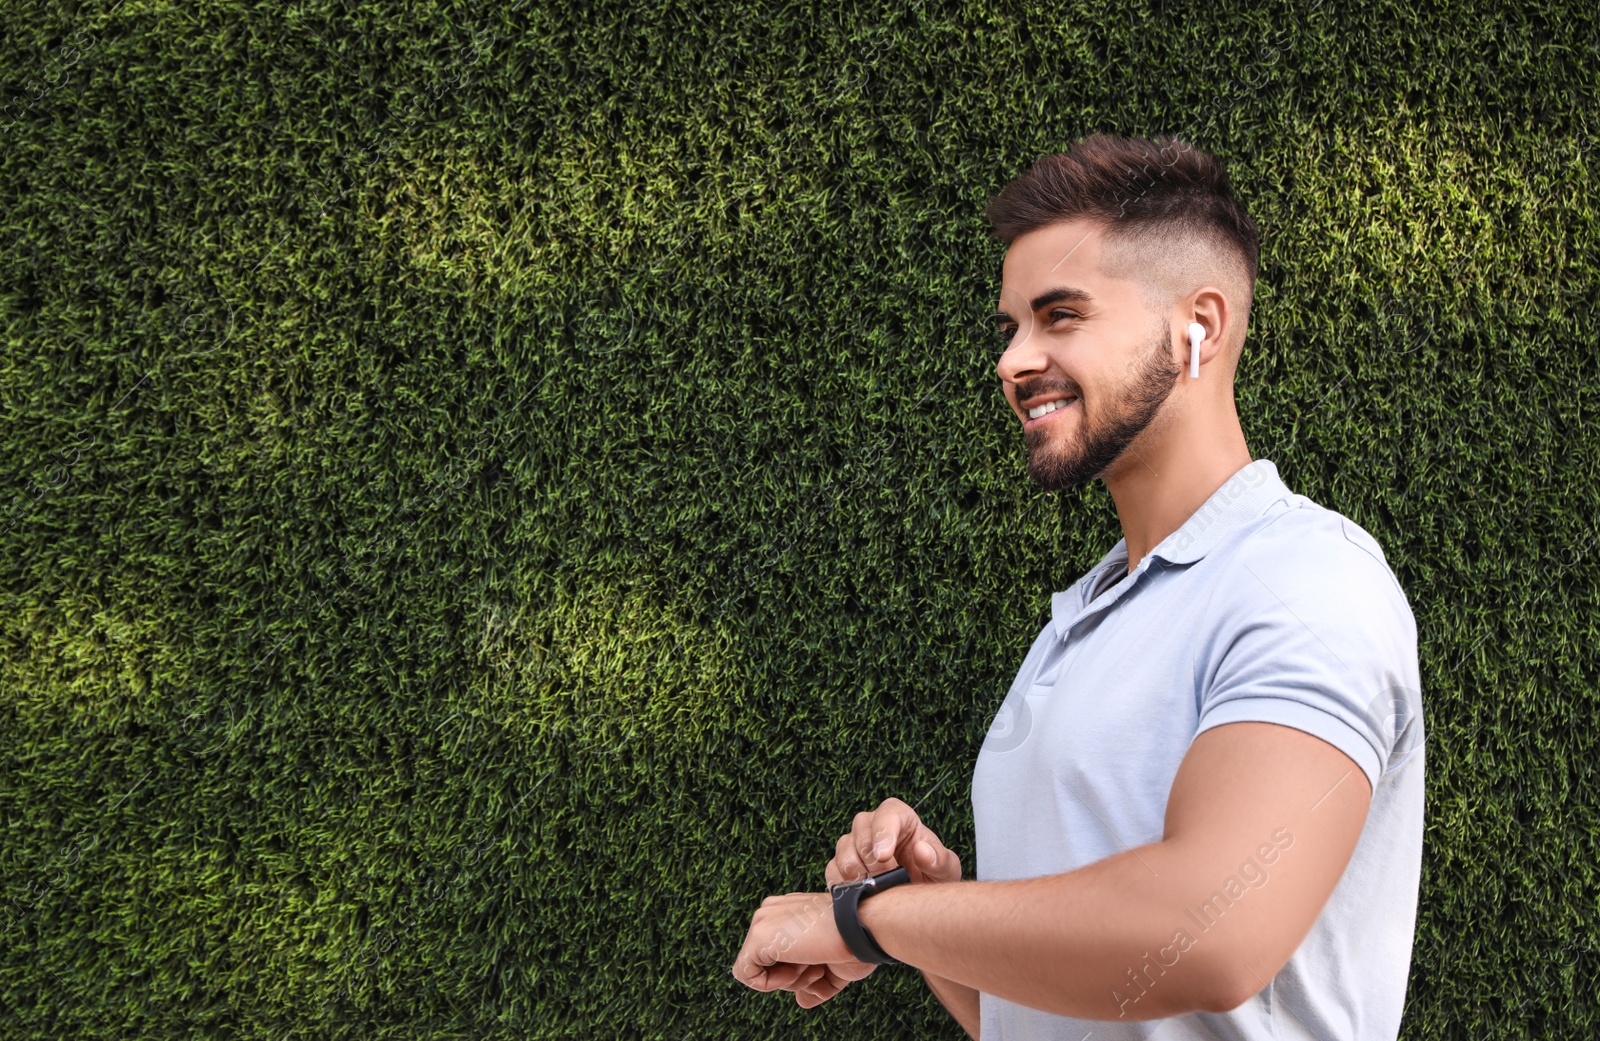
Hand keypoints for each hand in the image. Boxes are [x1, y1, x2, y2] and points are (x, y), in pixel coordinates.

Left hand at [731, 892, 877, 1007]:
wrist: (862, 929)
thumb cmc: (855, 944)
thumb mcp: (834, 968)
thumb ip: (815, 984)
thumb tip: (802, 1001)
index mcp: (788, 912)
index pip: (777, 952)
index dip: (799, 970)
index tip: (822, 966)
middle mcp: (773, 912)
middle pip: (766, 961)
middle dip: (794, 975)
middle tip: (818, 968)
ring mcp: (763, 921)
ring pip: (758, 968)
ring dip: (787, 980)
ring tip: (813, 966)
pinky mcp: (757, 936)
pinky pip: (746, 973)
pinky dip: (770, 984)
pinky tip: (795, 971)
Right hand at [825, 796, 963, 885]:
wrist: (916, 896)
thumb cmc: (932, 875)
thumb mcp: (946, 870)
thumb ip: (939, 860)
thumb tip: (921, 851)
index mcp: (899, 817)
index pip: (888, 814)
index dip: (884, 833)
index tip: (884, 856)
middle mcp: (872, 825)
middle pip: (862, 831)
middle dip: (872, 860)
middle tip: (885, 880)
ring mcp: (854, 843)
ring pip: (844, 849)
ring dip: (856, 872)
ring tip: (873, 889)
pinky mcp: (840, 865)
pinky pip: (832, 869)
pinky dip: (842, 883)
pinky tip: (856, 894)